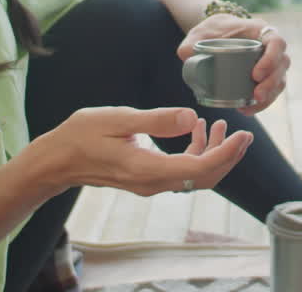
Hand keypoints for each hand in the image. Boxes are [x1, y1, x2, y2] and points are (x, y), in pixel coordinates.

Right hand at [33, 106, 251, 196]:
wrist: (56, 161)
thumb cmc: (82, 136)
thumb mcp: (118, 119)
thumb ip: (156, 120)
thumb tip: (190, 117)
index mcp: (148, 169)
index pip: (199, 168)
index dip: (226, 154)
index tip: (243, 135)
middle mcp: (153, 183)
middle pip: (204, 178)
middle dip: (228, 156)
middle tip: (245, 133)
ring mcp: (150, 183)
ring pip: (194, 175)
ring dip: (212, 152)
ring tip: (219, 124)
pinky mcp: (147, 178)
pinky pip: (180, 170)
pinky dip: (194, 151)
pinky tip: (195, 128)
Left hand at [177, 14, 290, 114]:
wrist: (217, 33)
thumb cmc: (212, 30)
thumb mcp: (200, 33)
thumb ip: (190, 43)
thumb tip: (186, 56)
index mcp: (260, 30)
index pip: (277, 42)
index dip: (271, 59)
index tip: (255, 74)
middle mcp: (270, 45)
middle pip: (282, 63)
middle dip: (272, 82)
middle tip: (256, 95)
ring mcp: (271, 61)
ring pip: (280, 78)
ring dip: (270, 94)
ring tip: (252, 106)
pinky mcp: (266, 75)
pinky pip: (272, 89)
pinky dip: (263, 101)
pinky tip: (248, 109)